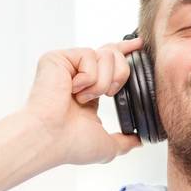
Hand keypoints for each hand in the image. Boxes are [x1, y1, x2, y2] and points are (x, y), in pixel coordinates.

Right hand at [23, 39, 143, 165]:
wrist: (50, 139)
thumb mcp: (107, 145)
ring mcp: (68, 66)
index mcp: (90, 91)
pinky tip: (71, 90)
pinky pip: (89, 55)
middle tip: (109, 94)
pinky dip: (87, 78)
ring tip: (82, 98)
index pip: (111, 64)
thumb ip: (125, 141)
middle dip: (120, 75)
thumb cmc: (70, 144)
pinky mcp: (58, 58)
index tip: (139, 45)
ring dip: (101, 82)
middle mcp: (79, 75)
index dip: (125, 52)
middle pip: (114, 55)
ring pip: (105, 55)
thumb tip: (140, 141)